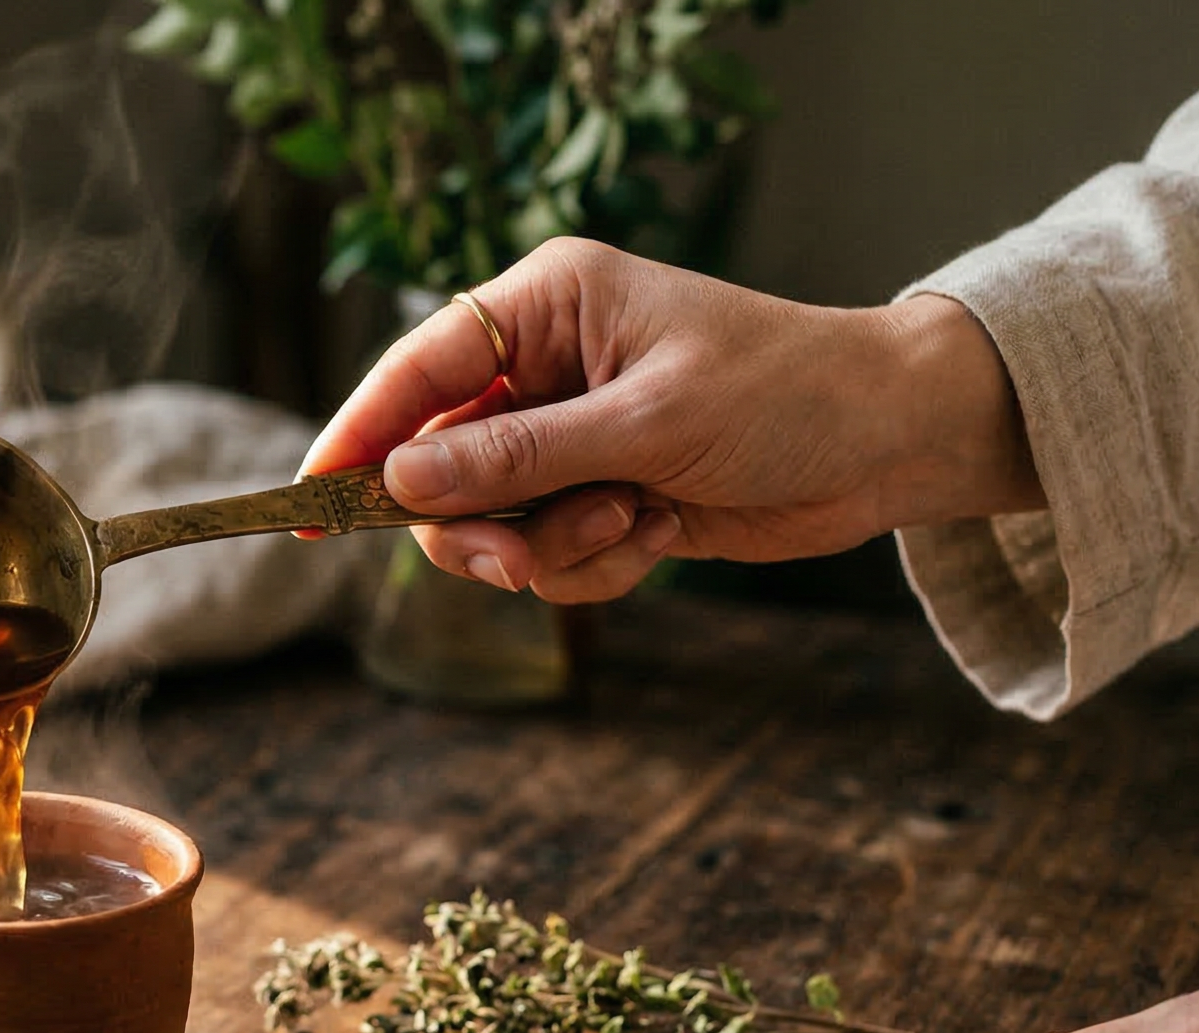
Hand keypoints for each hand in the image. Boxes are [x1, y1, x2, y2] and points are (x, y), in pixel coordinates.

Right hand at [296, 238, 1045, 601]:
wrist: (889, 444)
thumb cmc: (785, 396)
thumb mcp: (646, 424)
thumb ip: (518, 457)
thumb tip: (401, 480)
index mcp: (548, 305)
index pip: (418, 369)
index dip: (357, 435)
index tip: (309, 503)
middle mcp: (546, 366)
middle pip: (438, 463)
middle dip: (476, 522)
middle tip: (511, 559)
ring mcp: (571, 435)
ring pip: (491, 523)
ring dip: (549, 547)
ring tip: (628, 526)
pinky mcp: (600, 494)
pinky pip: (547, 554)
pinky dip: (595, 562)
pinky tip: (662, 531)